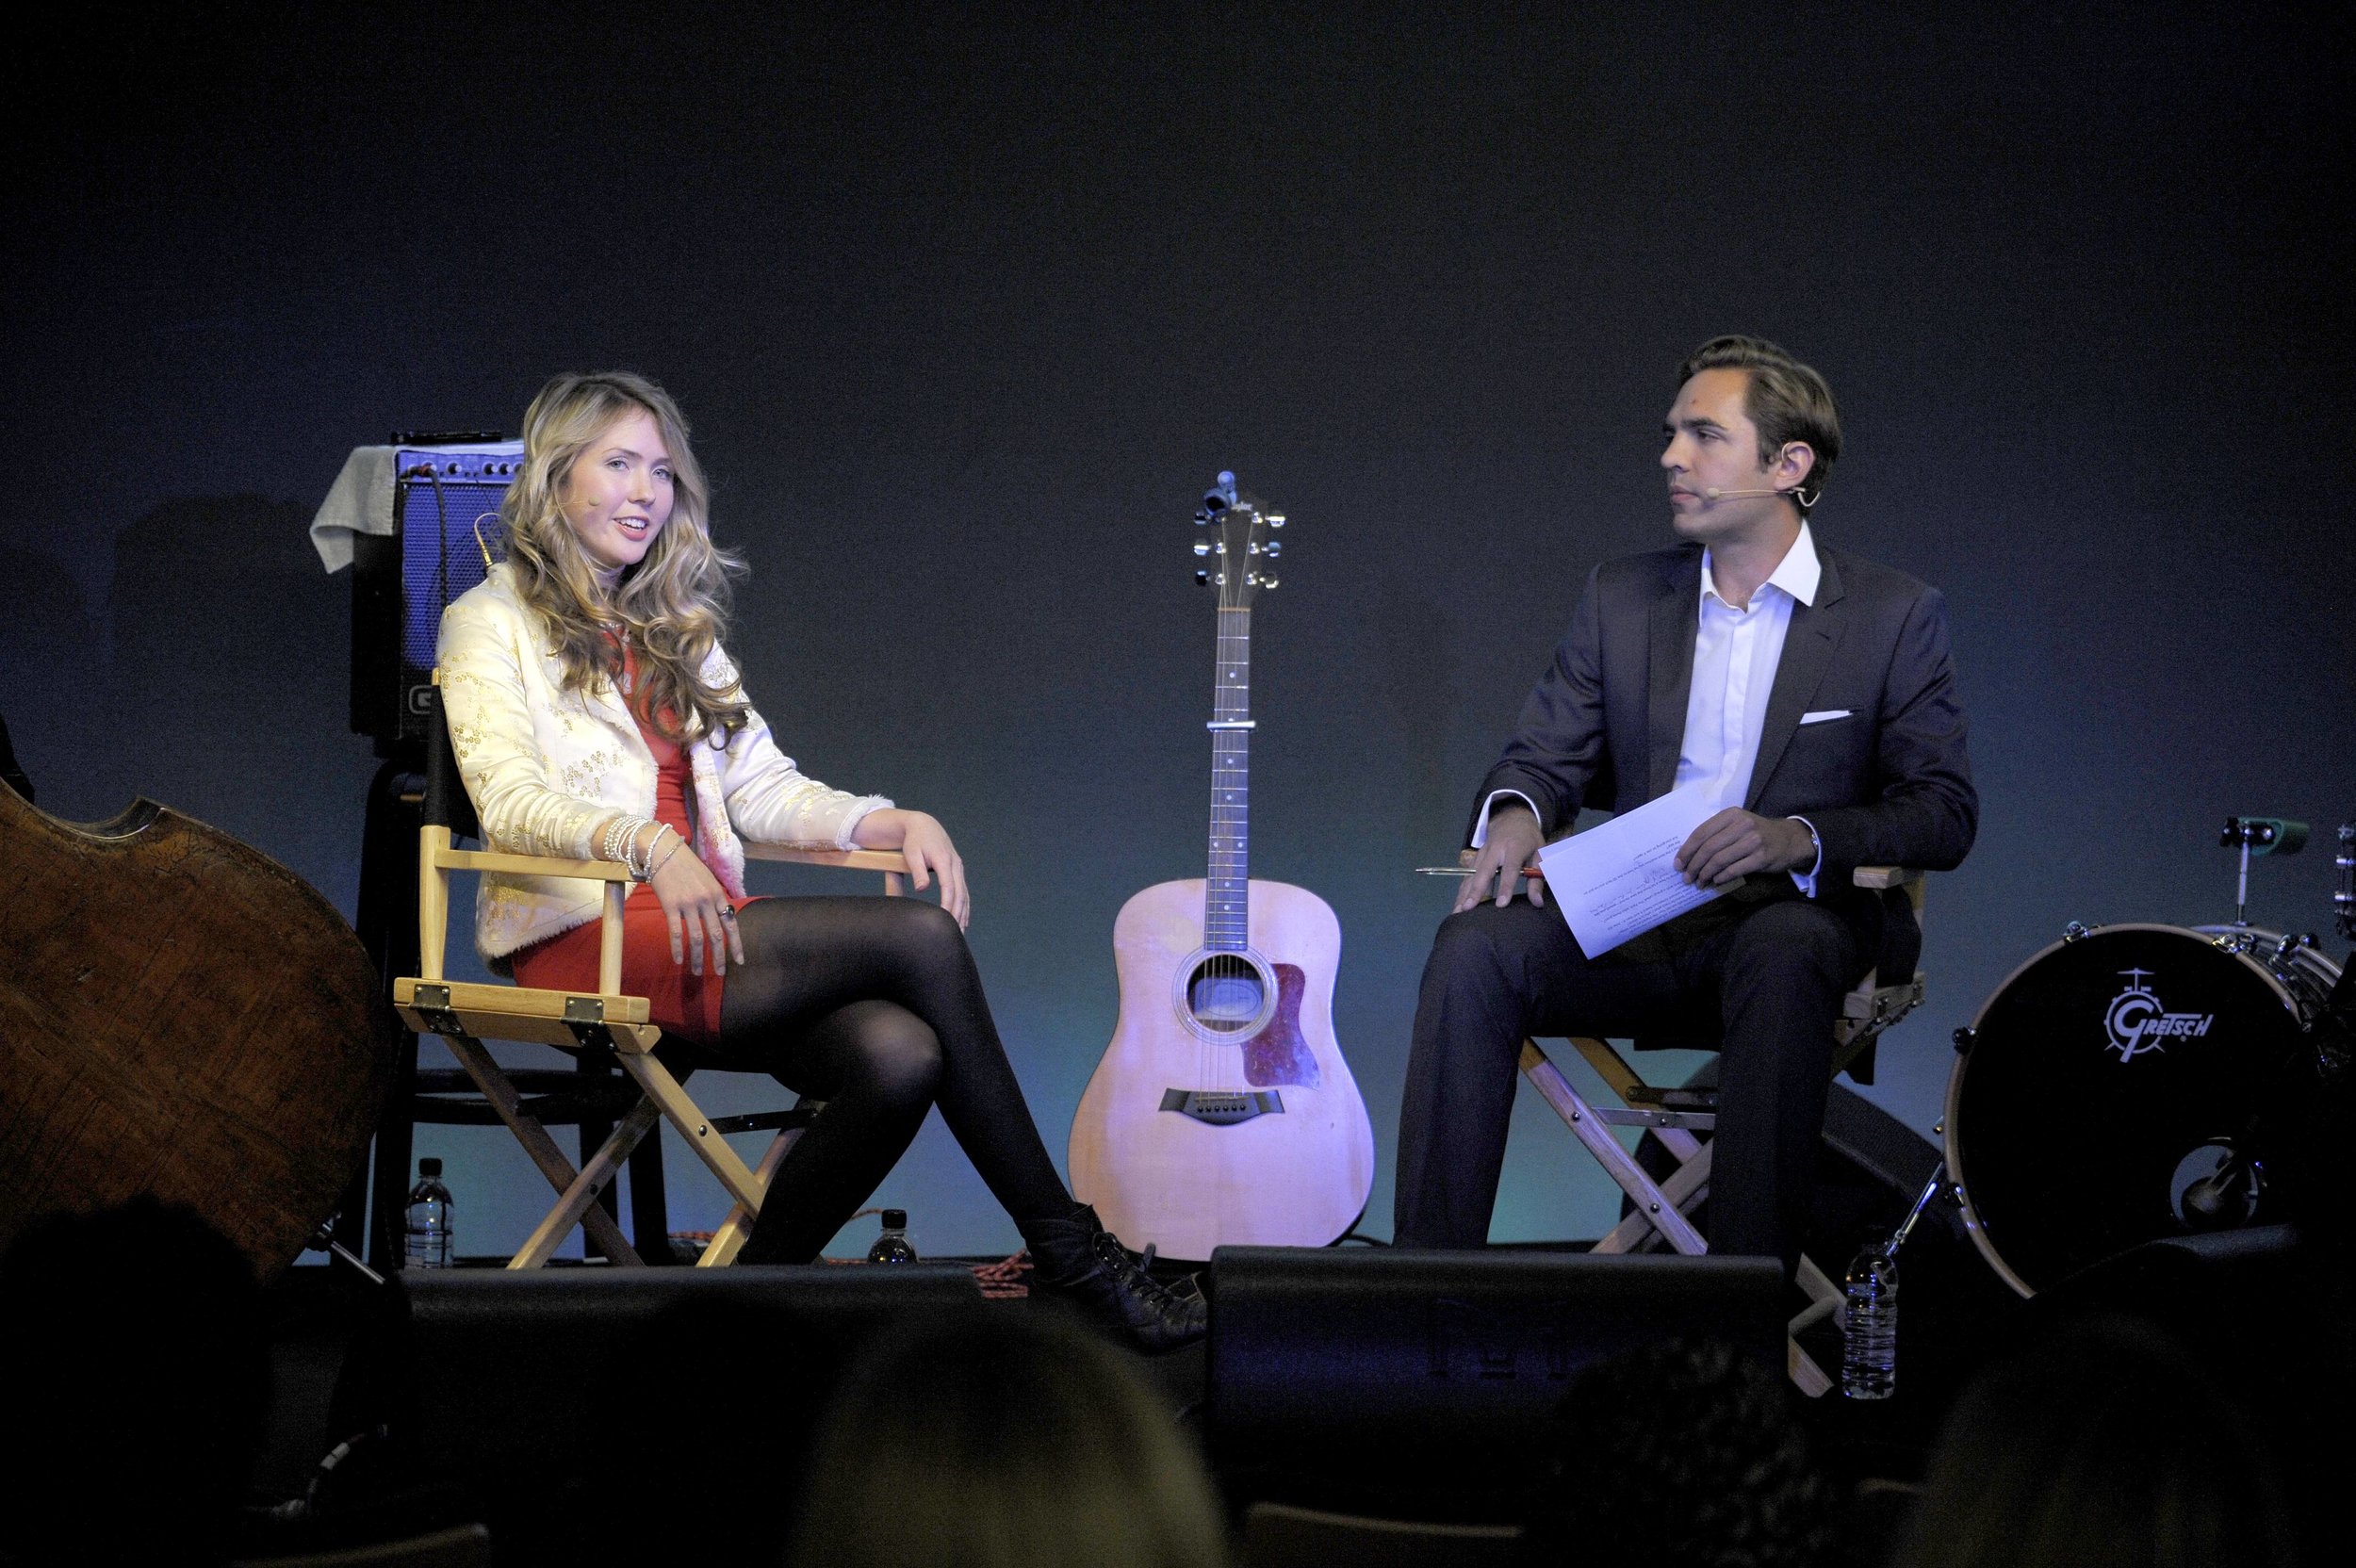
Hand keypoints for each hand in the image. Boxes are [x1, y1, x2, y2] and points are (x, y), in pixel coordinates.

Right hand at [644, 826, 743, 975]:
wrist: (663, 851)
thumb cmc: (685, 865)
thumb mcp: (707, 879)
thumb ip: (715, 898)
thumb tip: (722, 916)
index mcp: (718, 894)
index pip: (731, 924)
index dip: (736, 944)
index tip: (740, 961)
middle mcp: (706, 900)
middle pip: (716, 935)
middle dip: (719, 957)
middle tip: (719, 973)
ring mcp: (689, 904)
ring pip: (696, 938)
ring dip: (698, 958)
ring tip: (696, 972)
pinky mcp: (670, 906)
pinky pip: (675, 932)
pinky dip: (677, 948)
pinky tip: (679, 960)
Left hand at [853, 808, 969, 927]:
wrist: (923, 825)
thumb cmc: (914, 841)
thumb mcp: (912, 854)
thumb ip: (918, 871)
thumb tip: (923, 888)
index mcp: (945, 860)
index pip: (949, 886)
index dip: (948, 904)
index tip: (945, 919)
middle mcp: (955, 864)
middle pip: (960, 893)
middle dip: (958, 913)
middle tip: (954, 933)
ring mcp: (958, 867)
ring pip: (965, 894)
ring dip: (963, 912)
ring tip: (960, 931)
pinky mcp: (957, 871)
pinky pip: (963, 891)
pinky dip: (964, 906)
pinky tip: (963, 919)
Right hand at [1454, 805, 1546, 912]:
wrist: (1512, 819)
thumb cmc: (1529, 839)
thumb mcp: (1540, 855)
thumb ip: (1537, 879)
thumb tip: (1537, 902)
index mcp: (1514, 847)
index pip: (1509, 869)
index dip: (1505, 887)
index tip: (1501, 904)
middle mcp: (1495, 849)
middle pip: (1483, 872)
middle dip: (1475, 891)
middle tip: (1468, 908)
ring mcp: (1482, 852)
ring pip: (1471, 874)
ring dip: (1464, 892)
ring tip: (1458, 911)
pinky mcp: (1476, 857)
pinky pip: (1468, 874)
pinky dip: (1463, 889)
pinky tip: (1458, 903)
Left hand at [1674, 809, 1815, 887]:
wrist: (1789, 840)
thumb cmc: (1756, 833)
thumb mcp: (1737, 825)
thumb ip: (1716, 834)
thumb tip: (1689, 855)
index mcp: (1731, 814)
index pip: (1701, 832)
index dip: (1687, 850)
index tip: (1678, 864)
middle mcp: (1742, 825)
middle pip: (1708, 848)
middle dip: (1694, 865)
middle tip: (1686, 878)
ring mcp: (1753, 841)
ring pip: (1719, 860)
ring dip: (1705, 874)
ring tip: (1699, 883)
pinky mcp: (1761, 857)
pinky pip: (1734, 870)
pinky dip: (1721, 877)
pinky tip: (1715, 881)